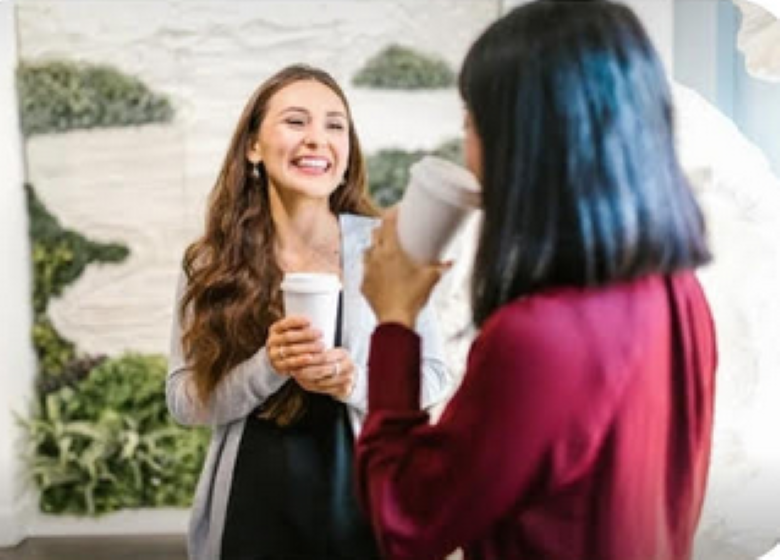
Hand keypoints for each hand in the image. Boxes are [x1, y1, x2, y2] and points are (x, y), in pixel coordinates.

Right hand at [266, 316, 323, 373]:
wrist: (279, 359)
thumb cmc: (291, 341)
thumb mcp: (291, 331)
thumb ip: (300, 327)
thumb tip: (318, 319)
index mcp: (274, 329)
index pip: (283, 324)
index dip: (296, 322)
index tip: (310, 321)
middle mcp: (272, 341)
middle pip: (288, 337)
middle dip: (305, 334)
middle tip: (320, 333)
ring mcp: (274, 355)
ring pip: (290, 350)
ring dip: (306, 348)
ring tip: (321, 346)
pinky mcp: (278, 366)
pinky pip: (290, 363)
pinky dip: (300, 360)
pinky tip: (310, 358)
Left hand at [288, 347, 355, 399]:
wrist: (350, 377)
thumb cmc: (335, 363)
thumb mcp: (329, 355)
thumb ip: (317, 354)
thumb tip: (298, 354)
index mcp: (343, 354)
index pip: (324, 356)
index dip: (309, 359)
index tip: (296, 360)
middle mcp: (347, 366)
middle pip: (323, 370)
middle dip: (306, 371)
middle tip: (294, 371)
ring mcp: (347, 379)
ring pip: (322, 382)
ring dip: (307, 380)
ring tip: (296, 377)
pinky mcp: (345, 389)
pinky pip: (324, 390)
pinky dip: (312, 387)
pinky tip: (304, 383)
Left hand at [361, 207, 450, 327]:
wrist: (395, 320)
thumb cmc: (413, 297)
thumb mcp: (431, 278)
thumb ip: (441, 267)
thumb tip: (451, 262)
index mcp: (390, 250)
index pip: (387, 223)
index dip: (392, 212)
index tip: (398, 209)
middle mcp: (375, 257)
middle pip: (375, 233)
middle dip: (383, 228)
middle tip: (394, 229)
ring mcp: (367, 271)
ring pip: (367, 251)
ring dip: (375, 247)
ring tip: (385, 249)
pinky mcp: (364, 285)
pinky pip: (366, 271)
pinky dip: (373, 268)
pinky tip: (381, 272)